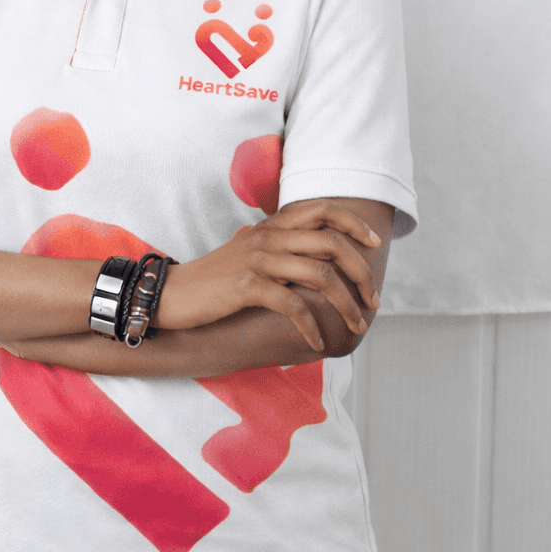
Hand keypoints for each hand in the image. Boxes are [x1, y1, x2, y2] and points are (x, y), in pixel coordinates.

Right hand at [155, 199, 381, 352]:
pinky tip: (318, 342)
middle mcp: (270, 236)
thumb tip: (324, 258)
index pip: (324, 209)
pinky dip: (311, 326)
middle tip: (373, 300)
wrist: (175, 292)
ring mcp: (259, 260)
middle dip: (361, 273)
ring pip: (320, 274)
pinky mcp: (247, 287)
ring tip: (356, 325)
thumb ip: (284, 245)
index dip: (355, 223)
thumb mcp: (253, 251)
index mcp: (274, 225)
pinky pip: (293, 304)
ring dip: (346, 304)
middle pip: (332, 242)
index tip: (376, 243)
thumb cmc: (218, 277)